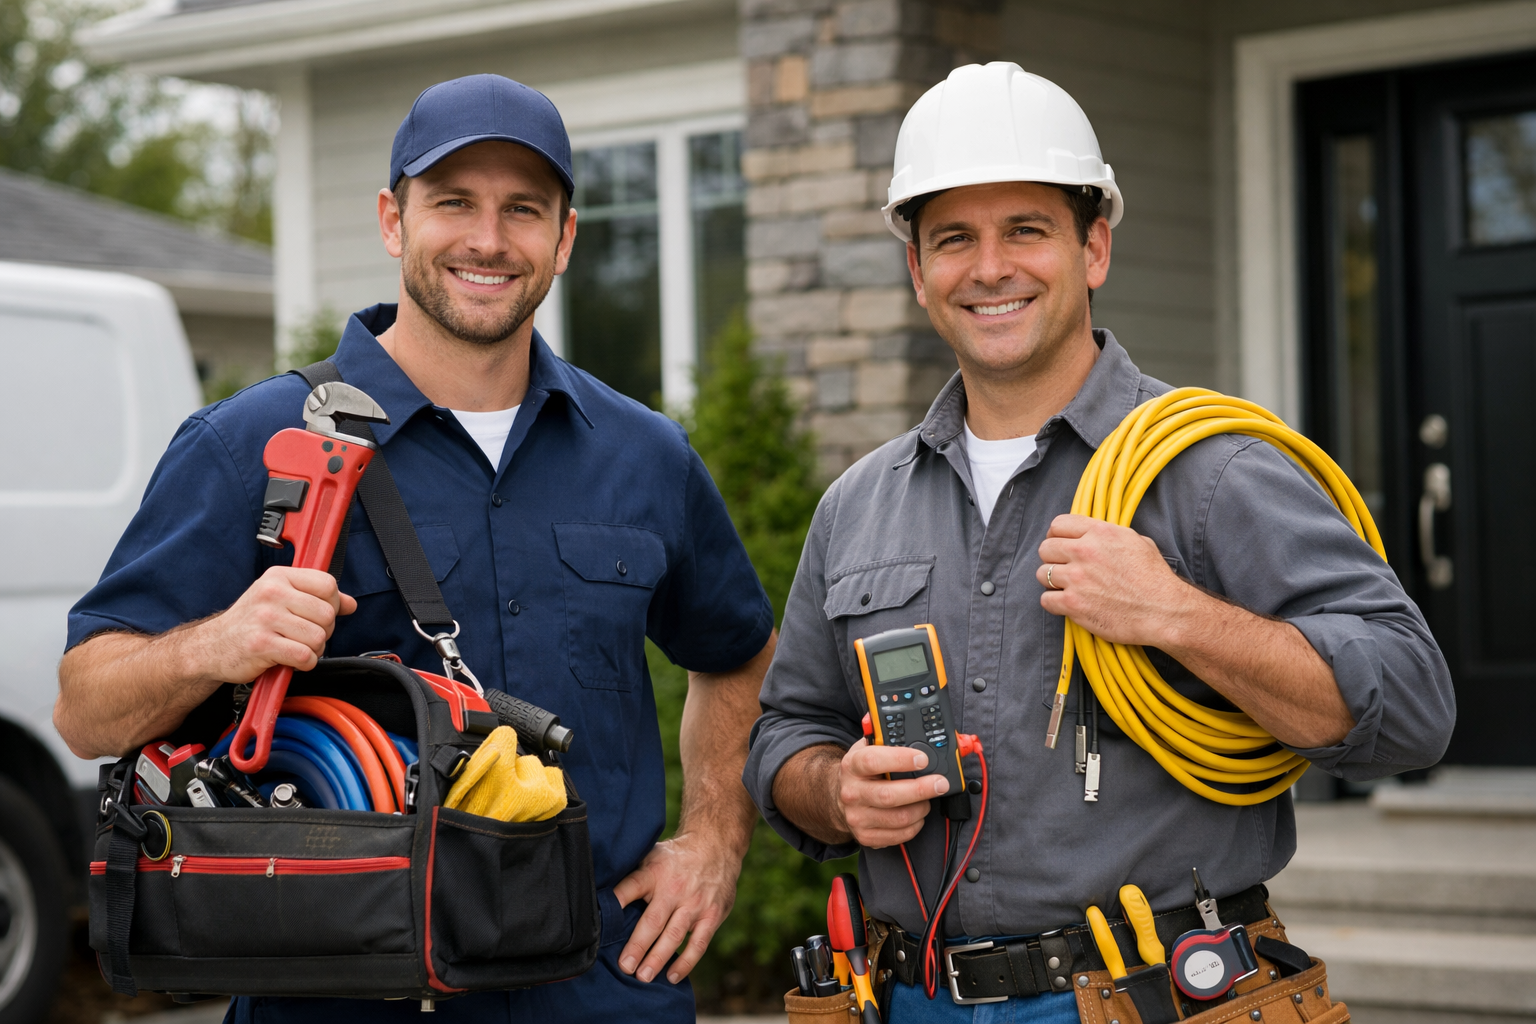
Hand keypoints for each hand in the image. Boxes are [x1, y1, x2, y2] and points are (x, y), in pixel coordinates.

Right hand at [187, 566, 356, 682]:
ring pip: (318, 636)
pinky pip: (305, 656)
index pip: (328, 584)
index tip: (320, 615)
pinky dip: (304, 663)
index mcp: (279, 577)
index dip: (333, 603)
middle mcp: (272, 593)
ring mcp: (265, 618)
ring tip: (295, 648)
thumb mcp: (281, 599)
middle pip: (327, 613)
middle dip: (324, 631)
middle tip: (304, 636)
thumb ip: (317, 598)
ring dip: (314, 649)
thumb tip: (351, 603)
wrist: (212, 647)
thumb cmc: (250, 623)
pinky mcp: (261, 644)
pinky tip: (290, 660)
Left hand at [613, 830, 744, 984]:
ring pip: (674, 935)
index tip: (601, 922)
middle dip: (638, 946)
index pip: (632, 886)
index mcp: (654, 872)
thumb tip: (600, 896)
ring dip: (658, 958)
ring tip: (643, 977)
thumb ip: (632, 876)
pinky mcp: (712, 915)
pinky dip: (686, 962)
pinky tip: (672, 976)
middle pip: (653, 920)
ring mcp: (695, 903)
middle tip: (625, 967)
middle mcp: (674, 888)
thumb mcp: (651, 856)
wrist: (716, 847)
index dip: (617, 901)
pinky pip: (699, 943)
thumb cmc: (674, 858)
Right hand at [836, 738, 948, 848]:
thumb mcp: (867, 748)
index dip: (900, 760)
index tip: (923, 759)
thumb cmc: (862, 770)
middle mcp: (851, 793)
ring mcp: (857, 817)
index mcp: (852, 765)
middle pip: (889, 795)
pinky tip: (917, 814)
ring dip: (921, 808)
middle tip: (940, 783)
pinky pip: (899, 835)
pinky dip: (915, 825)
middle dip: (920, 789)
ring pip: (898, 818)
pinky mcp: (866, 836)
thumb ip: (883, 735)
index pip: (873, 761)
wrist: (839, 797)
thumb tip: (897, 722)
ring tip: (928, 799)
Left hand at [1035, 514, 1196, 645]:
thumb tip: (1092, 534)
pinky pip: (1046, 600)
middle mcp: (1085, 552)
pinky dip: (1054, 603)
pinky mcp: (1073, 604)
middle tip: (1064, 568)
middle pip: (1045, 548)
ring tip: (1067, 587)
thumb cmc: (1155, 578)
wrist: (1164, 611)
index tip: (1060, 544)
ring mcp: (1077, 578)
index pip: (1058, 524)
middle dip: (1052, 558)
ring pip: (1042, 574)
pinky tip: (1067, 604)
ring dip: (1052, 581)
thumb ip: (1108, 534)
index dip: (1055, 535)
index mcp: (1100, 533)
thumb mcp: (1136, 541)